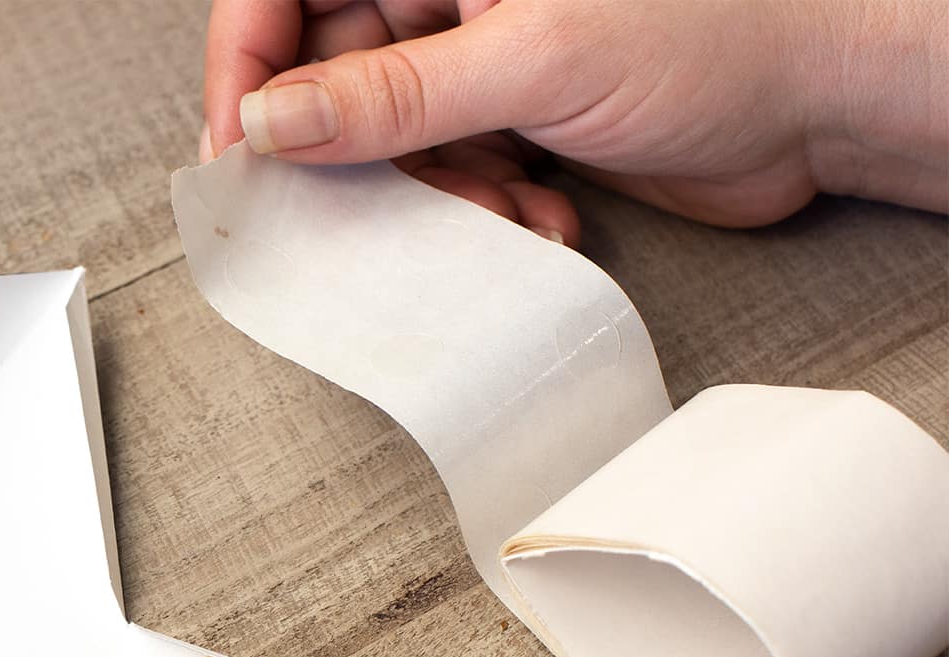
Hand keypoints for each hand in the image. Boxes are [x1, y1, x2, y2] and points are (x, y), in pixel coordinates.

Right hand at [202, 1, 946, 240]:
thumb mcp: (534, 59)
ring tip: (496, 214)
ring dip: (432, 199)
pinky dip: (484, 213)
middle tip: (354, 219)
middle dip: (349, 158)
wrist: (816, 105)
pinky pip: (451, 178)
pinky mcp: (511, 125)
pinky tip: (542, 216)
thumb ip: (396, 96)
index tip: (240, 145)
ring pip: (393, 144)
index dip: (251, 62)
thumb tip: (280, 122)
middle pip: (336, 76)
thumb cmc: (714, 37)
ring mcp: (479, 64)